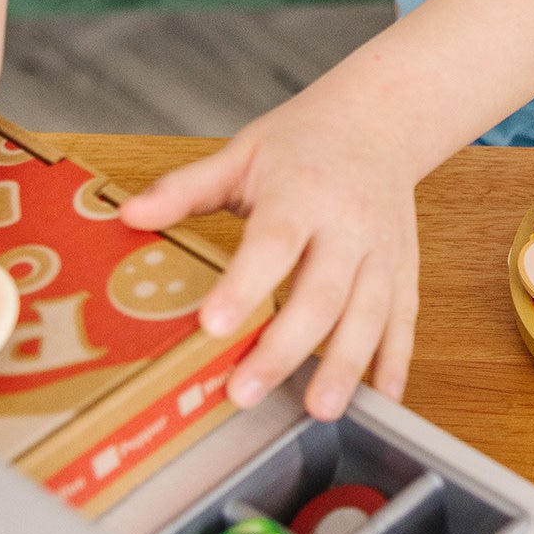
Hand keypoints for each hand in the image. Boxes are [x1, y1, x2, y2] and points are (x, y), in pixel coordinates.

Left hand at [118, 77, 420, 420]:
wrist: (380, 123)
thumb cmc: (306, 143)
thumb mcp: (243, 153)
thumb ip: (187, 187)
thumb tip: (129, 213)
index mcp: (303, 193)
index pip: (274, 243)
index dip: (246, 285)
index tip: (214, 325)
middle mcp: (349, 225)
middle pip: (321, 292)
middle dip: (285, 347)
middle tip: (245, 391)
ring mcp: (382, 251)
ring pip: (369, 313)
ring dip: (345, 365)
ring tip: (318, 409)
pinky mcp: (404, 270)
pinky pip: (403, 319)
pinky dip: (396, 361)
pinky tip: (381, 398)